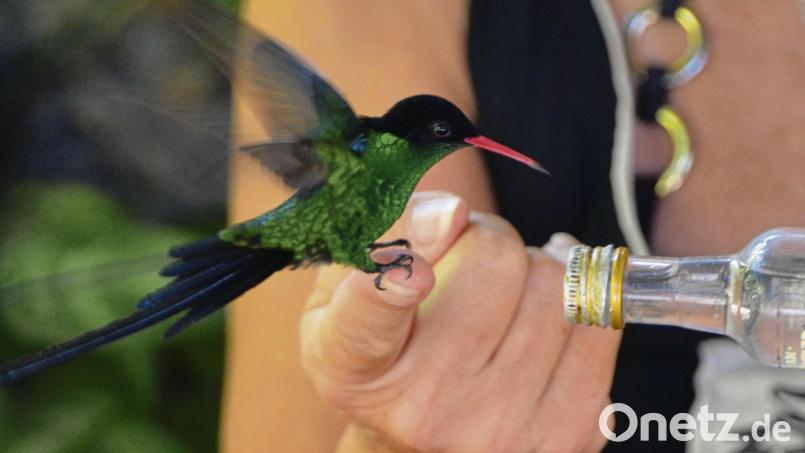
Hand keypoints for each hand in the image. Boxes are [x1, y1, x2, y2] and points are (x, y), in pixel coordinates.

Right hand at [300, 192, 620, 451]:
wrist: (422, 442)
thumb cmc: (386, 354)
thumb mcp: (345, 297)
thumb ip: (382, 243)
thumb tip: (451, 211)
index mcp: (352, 369)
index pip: (374, 312)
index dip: (408, 258)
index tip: (443, 215)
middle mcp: (425, 411)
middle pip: (495, 259)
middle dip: (488, 238)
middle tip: (472, 258)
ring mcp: (500, 431)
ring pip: (556, 283)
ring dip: (535, 267)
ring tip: (507, 290)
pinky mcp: (566, 437)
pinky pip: (600, 321)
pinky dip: (581, 293)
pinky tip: (552, 302)